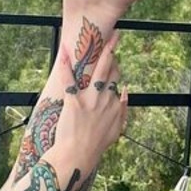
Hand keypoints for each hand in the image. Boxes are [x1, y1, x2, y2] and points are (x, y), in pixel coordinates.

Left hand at [55, 33, 127, 163]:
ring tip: (99, 37)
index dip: (114, 66)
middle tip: (114, 35)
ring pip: (97, 71)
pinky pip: (69, 81)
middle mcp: (105, 100)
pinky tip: (63, 51)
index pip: (116, 79)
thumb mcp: (117, 129)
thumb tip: (126, 92)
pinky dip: (66, 66)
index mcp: (114, 105)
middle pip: (111, 70)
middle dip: (113, 50)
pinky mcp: (74, 103)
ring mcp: (90, 100)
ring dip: (99, 52)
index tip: (111, 56)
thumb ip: (123, 109)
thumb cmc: (95, 144)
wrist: (78, 155)